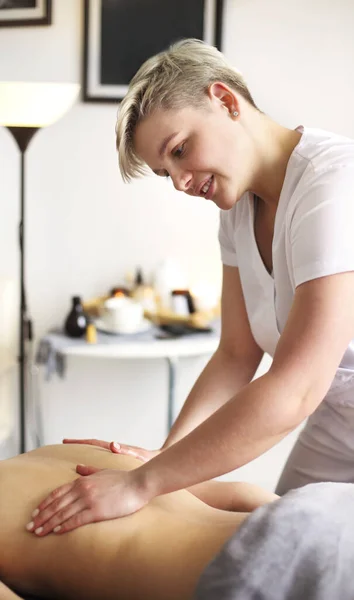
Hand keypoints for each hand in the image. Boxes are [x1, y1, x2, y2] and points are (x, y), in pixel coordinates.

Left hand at [26, 466, 147, 536]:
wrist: (138, 483)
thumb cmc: (123, 478)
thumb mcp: (103, 471)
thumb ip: (89, 470)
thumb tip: (78, 467)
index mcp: (82, 480)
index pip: (57, 493)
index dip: (44, 504)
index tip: (35, 514)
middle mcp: (82, 489)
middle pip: (56, 505)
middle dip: (42, 517)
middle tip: (30, 527)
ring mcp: (89, 500)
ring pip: (63, 514)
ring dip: (49, 524)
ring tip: (39, 533)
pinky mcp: (97, 510)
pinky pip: (77, 520)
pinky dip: (65, 526)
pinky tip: (57, 531)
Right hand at [63, 438, 160, 462]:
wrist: (156, 463)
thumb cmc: (147, 459)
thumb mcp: (136, 455)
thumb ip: (124, 450)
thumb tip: (113, 444)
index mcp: (115, 448)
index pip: (93, 442)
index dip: (79, 441)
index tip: (65, 440)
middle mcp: (112, 450)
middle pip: (91, 446)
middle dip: (77, 444)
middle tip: (62, 443)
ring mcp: (113, 457)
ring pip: (94, 455)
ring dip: (83, 455)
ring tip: (69, 456)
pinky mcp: (116, 465)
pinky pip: (100, 463)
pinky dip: (91, 466)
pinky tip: (83, 471)